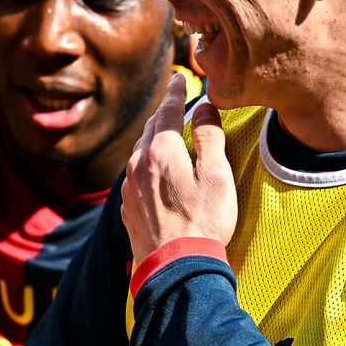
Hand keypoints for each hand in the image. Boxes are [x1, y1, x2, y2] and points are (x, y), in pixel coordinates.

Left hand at [120, 73, 237, 263]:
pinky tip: (156, 170)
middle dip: (163, 113)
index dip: (176, 92)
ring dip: (153, 139)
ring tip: (166, 133)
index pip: (167, 111)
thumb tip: (203, 108)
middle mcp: (138, 164)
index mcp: (160, 152)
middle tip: (174, 101)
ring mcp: (129, 187)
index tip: (180, 77)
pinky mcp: (128, 207)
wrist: (176, 268)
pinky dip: (147, 164)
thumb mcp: (217, 177)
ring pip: (140, 152)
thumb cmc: (204, 223)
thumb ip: (208, 138)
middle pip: (150, 129)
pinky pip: (136, 175)